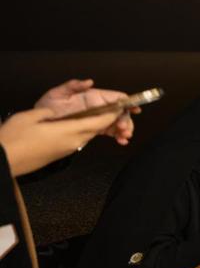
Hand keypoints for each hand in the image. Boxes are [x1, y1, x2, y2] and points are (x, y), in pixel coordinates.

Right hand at [0, 107, 124, 176]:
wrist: (4, 161)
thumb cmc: (14, 138)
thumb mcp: (30, 117)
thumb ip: (48, 112)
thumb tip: (55, 111)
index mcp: (69, 131)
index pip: (99, 122)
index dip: (112, 114)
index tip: (121, 106)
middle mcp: (73, 142)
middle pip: (96, 129)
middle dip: (108, 121)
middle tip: (114, 110)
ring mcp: (67, 150)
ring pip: (87, 135)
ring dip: (95, 127)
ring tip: (99, 116)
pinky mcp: (60, 154)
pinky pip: (78, 141)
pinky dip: (84, 132)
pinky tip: (78, 126)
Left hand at [35, 79, 138, 144]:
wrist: (39, 123)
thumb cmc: (48, 105)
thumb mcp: (58, 93)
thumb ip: (73, 86)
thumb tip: (89, 82)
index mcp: (93, 97)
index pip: (116, 97)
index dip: (128, 102)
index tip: (134, 109)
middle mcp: (98, 108)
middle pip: (120, 112)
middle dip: (126, 120)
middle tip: (125, 129)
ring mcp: (97, 119)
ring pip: (117, 123)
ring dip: (124, 129)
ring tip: (124, 137)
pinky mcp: (94, 129)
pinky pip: (110, 132)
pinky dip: (118, 136)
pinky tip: (121, 141)